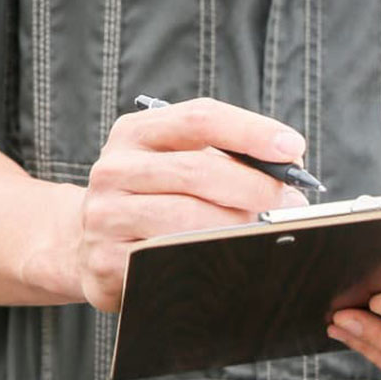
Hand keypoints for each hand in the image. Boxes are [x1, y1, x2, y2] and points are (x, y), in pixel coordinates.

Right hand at [79, 98, 308, 311]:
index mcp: (137, 134)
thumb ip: (229, 158)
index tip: (293, 148)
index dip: (251, 131)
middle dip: (256, 187)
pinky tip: (233, 259)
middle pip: (198, 171)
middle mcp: (114, 169)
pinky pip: (170, 258)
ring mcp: (106, 215)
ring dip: (239, 226)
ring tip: (267, 232)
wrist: (87, 244)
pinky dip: (211, 258)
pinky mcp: (106, 261)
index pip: (199, 118)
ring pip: (187, 218)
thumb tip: (291, 167)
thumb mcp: (179, 164)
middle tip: (292, 203)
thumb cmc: (156, 200)